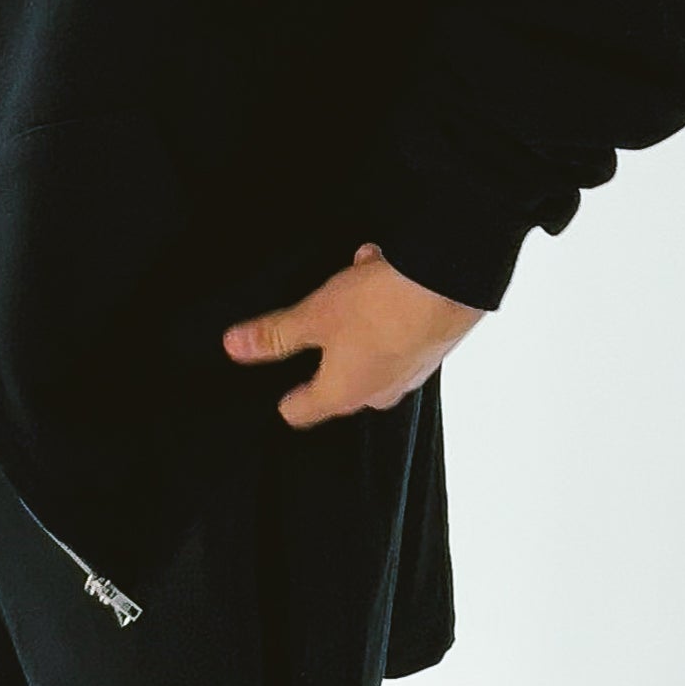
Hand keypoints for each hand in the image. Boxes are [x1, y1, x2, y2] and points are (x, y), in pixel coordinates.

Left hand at [221, 243, 484, 426]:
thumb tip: (233, 348)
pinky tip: (380, 272)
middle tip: (317, 319)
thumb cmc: (381, 307)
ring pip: (370, 351)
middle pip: (338, 382)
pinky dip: (386, 307)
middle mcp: (378, 393)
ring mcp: (409, 373)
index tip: (279, 387)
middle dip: (326, 349)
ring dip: (357, 321)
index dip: (286, 398)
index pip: (301, 412)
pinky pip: (398, 332)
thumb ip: (274, 335)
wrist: (451, 286)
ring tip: (353, 283)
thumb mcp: (315, 315)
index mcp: (342, 394)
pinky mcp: (432, 348)